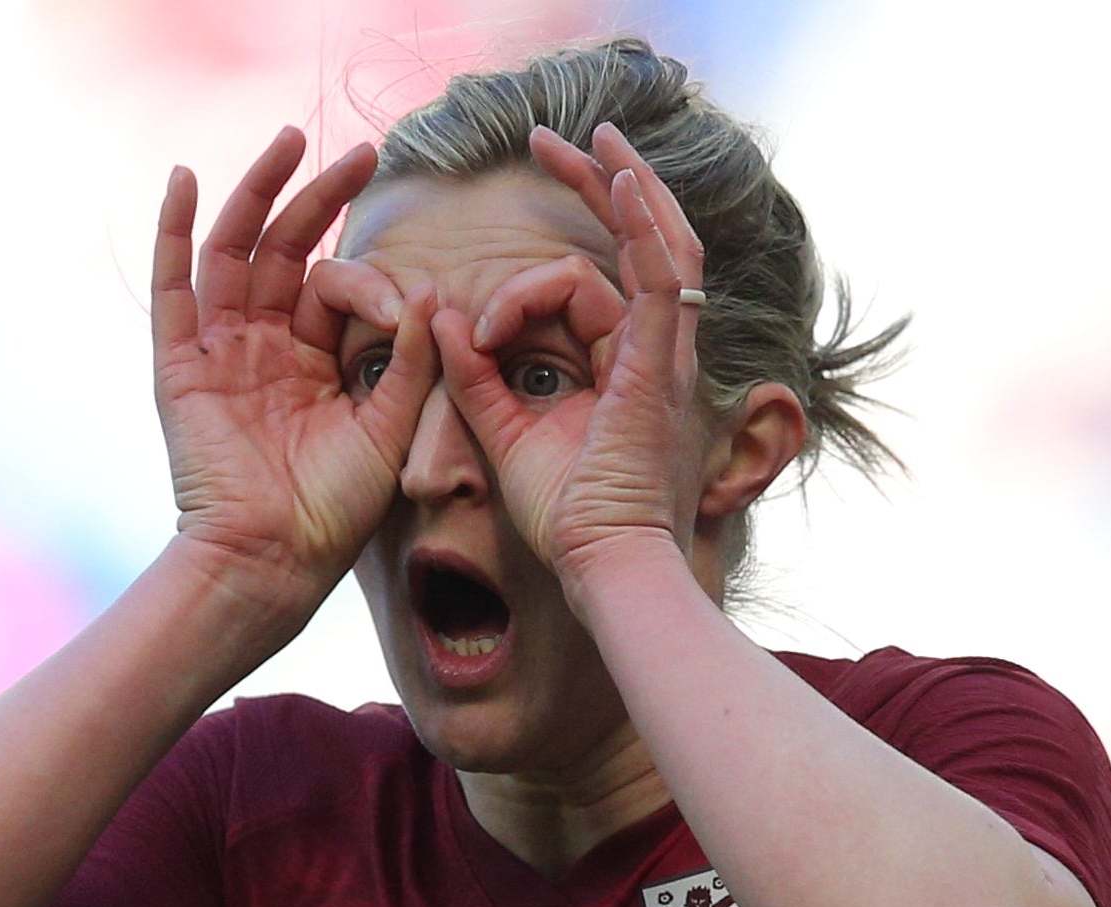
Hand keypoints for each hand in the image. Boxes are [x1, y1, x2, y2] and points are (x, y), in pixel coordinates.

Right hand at [153, 127, 437, 615]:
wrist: (274, 559)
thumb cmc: (334, 511)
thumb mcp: (389, 430)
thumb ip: (406, 363)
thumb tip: (429, 292)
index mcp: (312, 365)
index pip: (335, 290)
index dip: (371, 283)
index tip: (403, 310)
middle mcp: (263, 349)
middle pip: (285, 252)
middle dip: (319, 198)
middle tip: (359, 151)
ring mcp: (219, 353)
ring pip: (234, 254)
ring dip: (257, 194)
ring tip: (288, 141)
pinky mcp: (180, 366)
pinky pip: (172, 290)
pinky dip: (174, 233)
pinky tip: (185, 180)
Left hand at [427, 122, 706, 587]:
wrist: (603, 565)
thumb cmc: (567, 518)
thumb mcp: (507, 434)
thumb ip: (476, 378)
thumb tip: (444, 322)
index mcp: (627, 368)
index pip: (595, 288)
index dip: (536, 277)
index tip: (478, 321)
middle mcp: (658, 353)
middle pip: (644, 245)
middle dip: (605, 185)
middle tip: (561, 140)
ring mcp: (667, 356)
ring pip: (659, 247)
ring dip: (628, 187)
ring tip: (595, 137)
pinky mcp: (661, 366)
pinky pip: (660, 278)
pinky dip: (643, 226)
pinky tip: (622, 180)